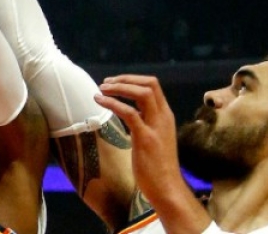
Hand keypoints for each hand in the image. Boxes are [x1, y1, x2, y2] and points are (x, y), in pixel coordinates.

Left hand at [94, 75, 193, 206]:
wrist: (167, 187)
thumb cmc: (157, 166)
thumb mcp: (154, 138)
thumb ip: (146, 123)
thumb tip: (131, 114)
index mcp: (165, 115)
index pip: (153, 85)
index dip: (132, 80)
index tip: (114, 83)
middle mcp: (163, 117)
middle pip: (150, 83)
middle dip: (125, 79)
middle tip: (105, 83)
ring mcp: (156, 127)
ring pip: (142, 93)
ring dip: (119, 87)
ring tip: (102, 89)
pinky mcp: (146, 138)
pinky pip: (129, 113)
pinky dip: (113, 103)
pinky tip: (100, 102)